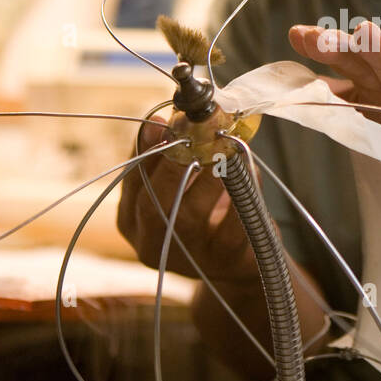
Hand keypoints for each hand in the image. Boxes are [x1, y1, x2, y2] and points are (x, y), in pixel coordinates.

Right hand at [117, 117, 253, 281]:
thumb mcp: (177, 186)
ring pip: (192, 213)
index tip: (163, 122)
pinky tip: (249, 168)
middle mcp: (152, 243)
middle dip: (173, 162)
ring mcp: (188, 256)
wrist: (235, 260)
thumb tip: (164, 120)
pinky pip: (233, 221)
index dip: (146, 150)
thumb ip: (166, 156)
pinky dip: (242, 189)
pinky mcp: (225, 260)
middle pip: (152, 203)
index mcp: (132, 220)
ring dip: (210, 174)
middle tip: (196, 132)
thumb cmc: (203, 211)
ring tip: (226, 146)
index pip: (131, 182)